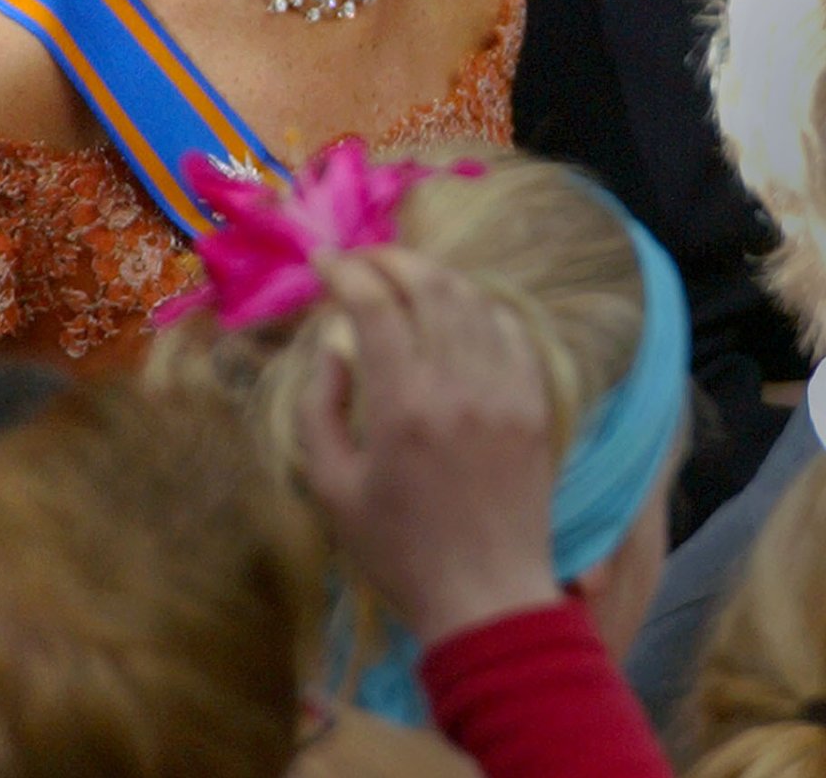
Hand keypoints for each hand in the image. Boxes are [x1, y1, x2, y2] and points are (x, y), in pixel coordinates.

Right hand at [298, 249, 559, 647]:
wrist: (487, 599)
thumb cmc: (398, 549)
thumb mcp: (332, 486)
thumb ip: (320, 407)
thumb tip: (333, 343)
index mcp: (403, 405)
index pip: (374, 303)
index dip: (344, 270)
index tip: (323, 261)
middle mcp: (458, 385)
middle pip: (429, 283)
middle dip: (389, 258)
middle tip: (362, 259)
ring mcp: (505, 391)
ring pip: (472, 299)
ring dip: (433, 275)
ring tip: (404, 277)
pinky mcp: (536, 404)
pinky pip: (512, 330)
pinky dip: (481, 307)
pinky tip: (459, 312)